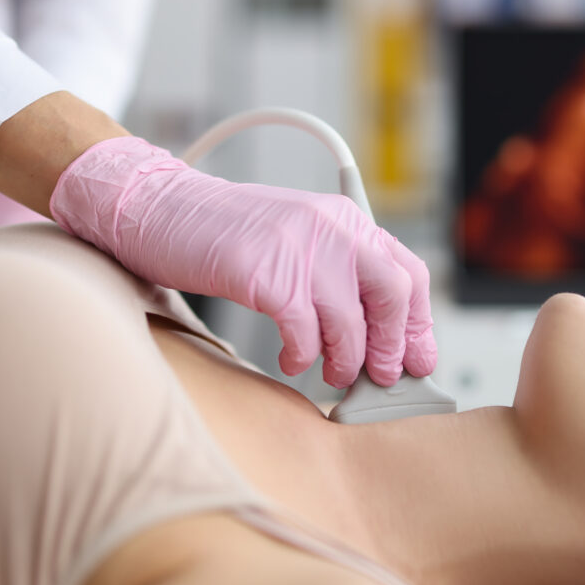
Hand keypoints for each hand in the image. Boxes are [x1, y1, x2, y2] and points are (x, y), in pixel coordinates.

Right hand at [50, 136, 436, 387]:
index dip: (419, 323)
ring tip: (329, 373)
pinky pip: (303, 332)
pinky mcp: (266, 273)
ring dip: (344, 361)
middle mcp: (334, 227)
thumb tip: (379, 337)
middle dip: (391, 345)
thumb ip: (340, 276)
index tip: (418, 358)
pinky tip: (290, 359)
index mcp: (347, 219)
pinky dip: (301, 356)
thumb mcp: (300, 241)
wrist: (166, 210)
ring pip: (349, 322)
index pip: (409, 271)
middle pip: (394, 294)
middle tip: (378, 375)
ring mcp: (301, 248)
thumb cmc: (231, 234)